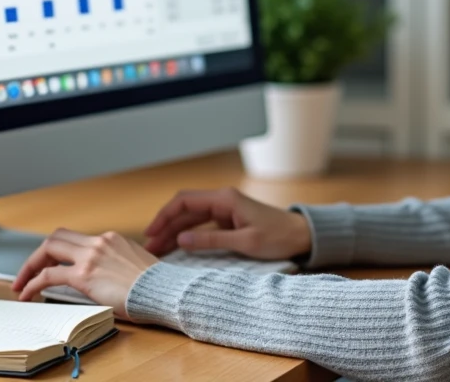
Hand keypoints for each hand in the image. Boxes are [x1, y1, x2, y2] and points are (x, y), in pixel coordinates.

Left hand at [12, 229, 157, 317]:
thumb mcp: (134, 264)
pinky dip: (33, 283)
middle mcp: (99, 242)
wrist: (163, 291)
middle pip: (58, 237)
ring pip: (48, 248)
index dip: (60, 252)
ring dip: (31, 266)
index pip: (77, 240)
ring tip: (22, 283)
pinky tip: (27, 294)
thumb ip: (115, 263)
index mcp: (112, 239)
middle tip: (30, 270)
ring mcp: (90, 256)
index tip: (54, 265)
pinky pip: (48, 275)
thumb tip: (104, 276)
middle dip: (40, 254)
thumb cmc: (155, 285)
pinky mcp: (84, 275)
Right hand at [143, 186, 311, 260]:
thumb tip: (181, 239)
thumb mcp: (245, 242)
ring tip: (156, 250)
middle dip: (165, 226)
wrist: (300, 235)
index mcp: (225, 199)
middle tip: (148, 247)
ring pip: (190, 218)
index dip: (164, 215)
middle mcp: (222, 200)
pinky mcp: (228, 220)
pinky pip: (201, 225)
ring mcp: (224, 210)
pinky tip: (176, 248)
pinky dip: (187, 235)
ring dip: (173, 232)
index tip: (151, 232)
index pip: (185, 201)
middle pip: (184, 209)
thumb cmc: (278, 237)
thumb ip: (212, 240)